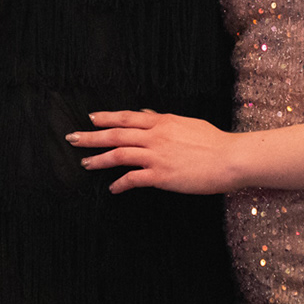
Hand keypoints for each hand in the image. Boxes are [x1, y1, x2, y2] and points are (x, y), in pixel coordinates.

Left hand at [67, 111, 241, 194]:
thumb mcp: (186, 123)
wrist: (229, 159)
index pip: (126, 117)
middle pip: (116, 135)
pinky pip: (133, 179)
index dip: (106, 118)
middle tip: (73, 138)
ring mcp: (156, 156)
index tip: (91, 119)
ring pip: (119, 155)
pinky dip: (120, 183)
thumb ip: (163, 120)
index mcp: (161, 122)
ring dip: (99, 160)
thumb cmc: (213, 141)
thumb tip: (146, 115)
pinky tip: (113, 188)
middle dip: (91, 137)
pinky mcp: (161, 176)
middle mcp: (154, 137)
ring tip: (85, 163)